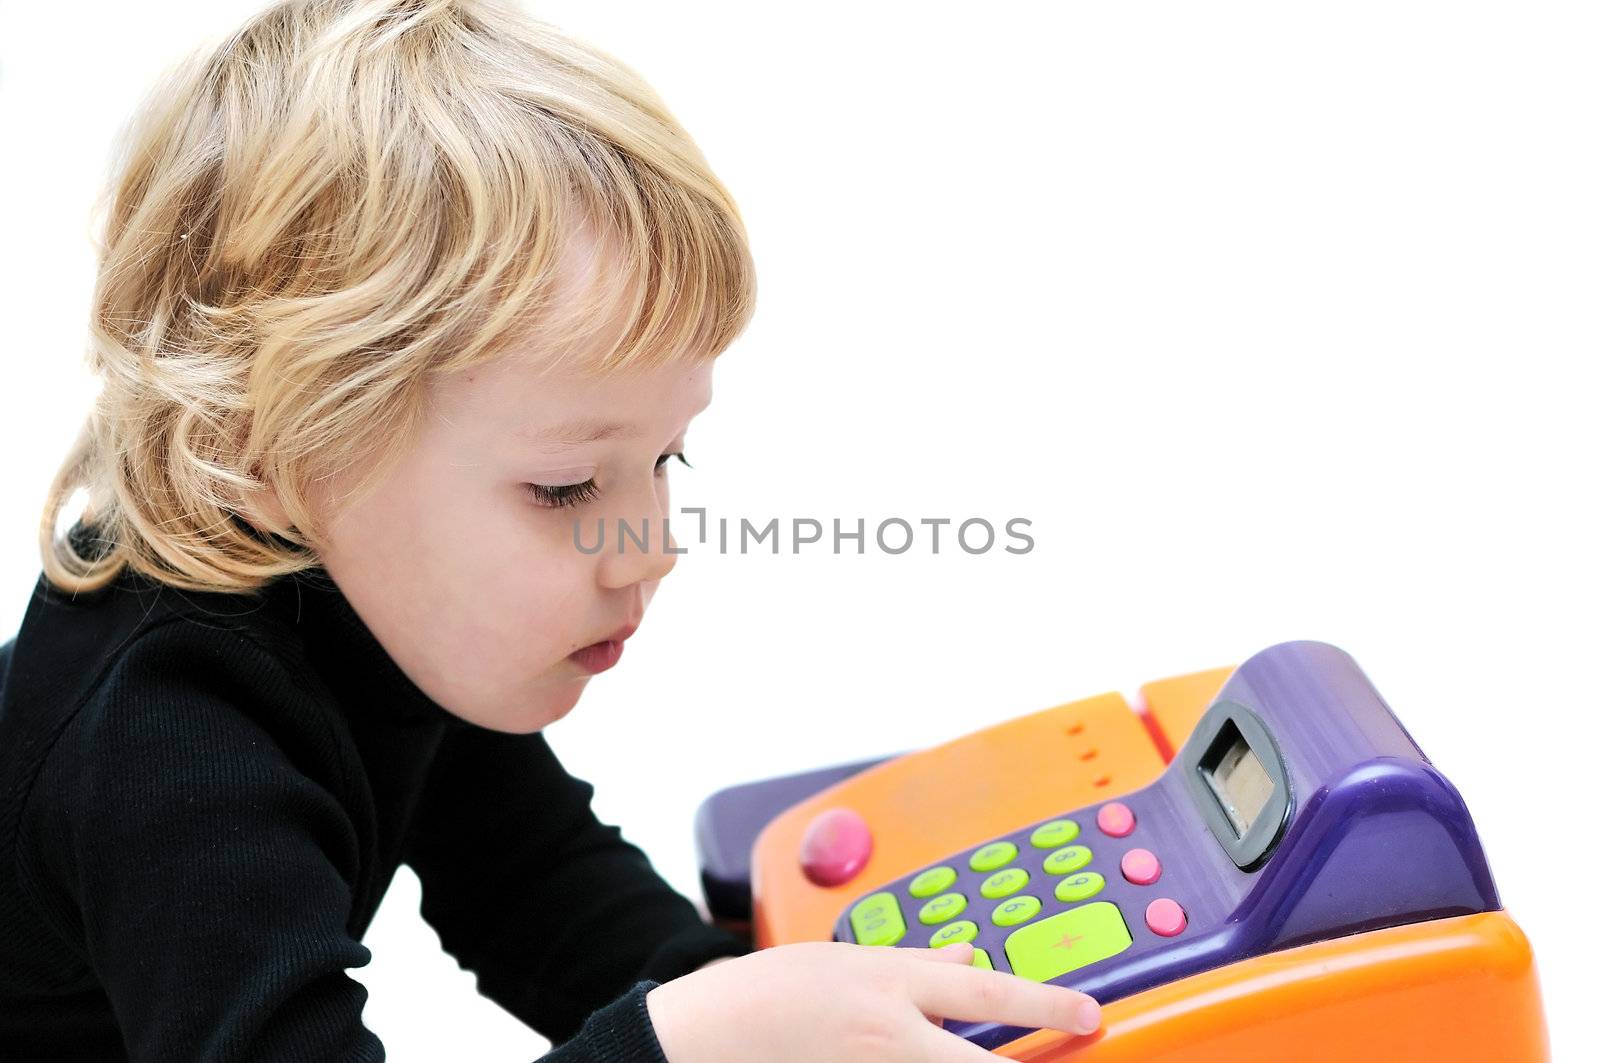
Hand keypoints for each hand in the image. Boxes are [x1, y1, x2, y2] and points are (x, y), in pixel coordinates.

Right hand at [645, 939, 1100, 1061]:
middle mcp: (888, 1037)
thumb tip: (969, 959)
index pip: (987, 996)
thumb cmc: (767, 993)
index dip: (1046, 1004)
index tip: (1089, 1012)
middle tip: (1075, 1049)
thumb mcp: (846, 958)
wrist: (703, 1037)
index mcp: (889, 987)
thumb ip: (916, 963)